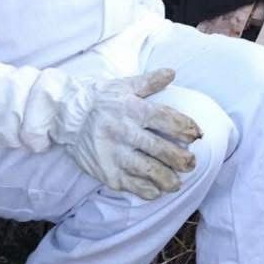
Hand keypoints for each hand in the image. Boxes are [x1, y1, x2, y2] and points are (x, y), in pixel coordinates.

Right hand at [56, 68, 201, 199]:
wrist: (66, 116)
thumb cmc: (100, 99)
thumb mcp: (124, 86)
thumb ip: (150, 82)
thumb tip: (172, 72)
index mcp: (132, 109)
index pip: (166, 119)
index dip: (185, 128)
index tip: (197, 135)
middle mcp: (124, 132)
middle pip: (161, 149)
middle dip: (182, 159)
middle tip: (192, 163)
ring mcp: (114, 154)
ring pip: (149, 171)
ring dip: (168, 179)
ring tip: (178, 182)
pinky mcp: (106, 172)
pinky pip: (131, 185)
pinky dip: (147, 190)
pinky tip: (157, 191)